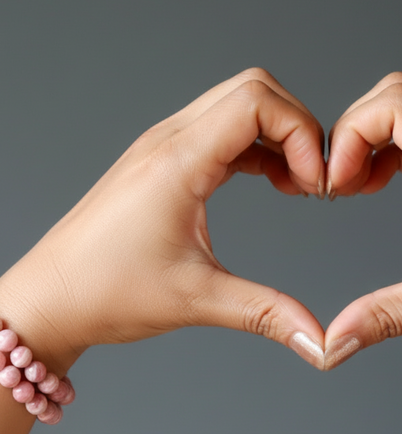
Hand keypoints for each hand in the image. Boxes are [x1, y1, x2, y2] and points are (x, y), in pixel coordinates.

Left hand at [0, 68, 326, 374]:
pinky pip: (225, 132)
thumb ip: (268, 314)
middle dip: (298, 128)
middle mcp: (170, 140)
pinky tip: (274, 183)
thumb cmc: (104, 293)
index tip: (317, 184)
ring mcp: (166, 146)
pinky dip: (259, 148)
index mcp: (178, 161)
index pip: (257, 103)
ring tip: (299, 185)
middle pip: (254, 90)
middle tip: (314, 181)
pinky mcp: (166, 161)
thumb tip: (321, 343)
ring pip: (239, 106)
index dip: (302, 134)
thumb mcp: (197, 300)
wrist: (48, 300)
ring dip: (279, 137)